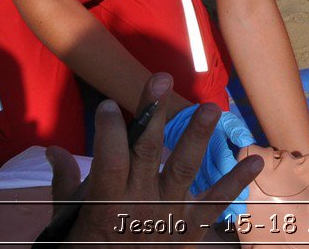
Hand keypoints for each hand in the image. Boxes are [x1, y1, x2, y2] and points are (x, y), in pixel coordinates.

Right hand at [45, 75, 262, 244]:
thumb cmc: (89, 244)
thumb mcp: (72, 217)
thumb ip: (66, 182)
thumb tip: (52, 149)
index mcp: (107, 200)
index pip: (109, 159)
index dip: (108, 131)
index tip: (109, 103)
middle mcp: (140, 202)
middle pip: (147, 151)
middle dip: (153, 113)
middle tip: (161, 77)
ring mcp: (169, 213)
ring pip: (183, 169)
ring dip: (198, 137)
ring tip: (211, 107)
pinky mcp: (191, 227)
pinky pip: (216, 203)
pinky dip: (236, 181)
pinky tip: (256, 159)